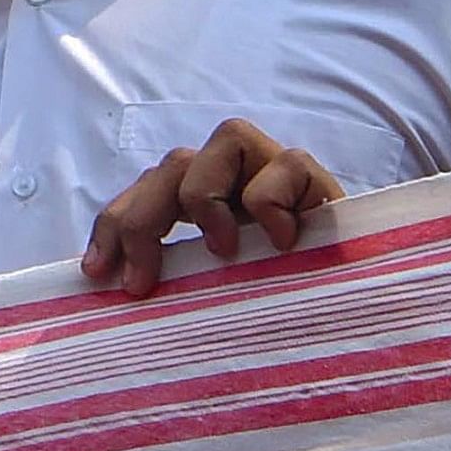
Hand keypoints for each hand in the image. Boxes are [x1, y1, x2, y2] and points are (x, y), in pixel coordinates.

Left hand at [82, 118, 344, 296]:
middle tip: (141, 282)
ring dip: (208, 195)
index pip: (147, 189)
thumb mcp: (212, 297)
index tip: (96, 274)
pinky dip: (272, 202)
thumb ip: (175, 285)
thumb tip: (112, 295)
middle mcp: (238, 179)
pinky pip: (288, 164)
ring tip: (221, 251)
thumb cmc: (276, 309)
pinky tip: (280, 245)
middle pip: (175, 163)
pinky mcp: (320, 183)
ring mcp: (278, 173)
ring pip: (228, 136)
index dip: (114, 223)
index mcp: (205, 201)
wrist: (354, 314)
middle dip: (143, 218)